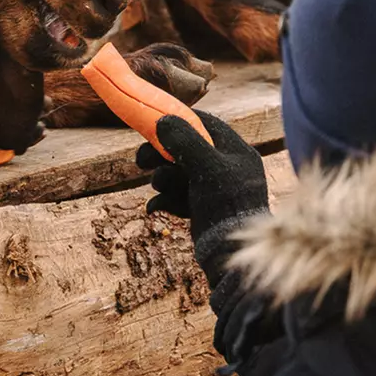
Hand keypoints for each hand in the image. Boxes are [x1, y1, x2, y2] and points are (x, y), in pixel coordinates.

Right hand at [135, 110, 269, 283]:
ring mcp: (215, 190)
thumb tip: (163, 121)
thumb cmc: (225, 205)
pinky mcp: (203, 210)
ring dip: (163, 179)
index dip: (178, 120)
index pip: (205, 124)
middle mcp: (227, 168)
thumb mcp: (206, 167)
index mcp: (236, 152)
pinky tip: (155, 208)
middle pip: (186, 150)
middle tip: (140, 160)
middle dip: (161, 155)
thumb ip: (185, 141)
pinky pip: (178, 196)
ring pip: (178, 174)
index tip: (152, 121)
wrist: (231, 255)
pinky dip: (166, 200)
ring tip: (159, 187)